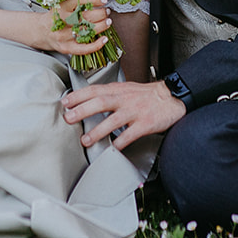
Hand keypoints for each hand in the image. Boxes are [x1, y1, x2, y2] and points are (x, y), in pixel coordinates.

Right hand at [43, 0, 109, 55]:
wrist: (41, 31)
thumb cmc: (56, 16)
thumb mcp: (68, 3)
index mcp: (61, 7)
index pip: (79, 0)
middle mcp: (61, 21)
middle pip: (86, 16)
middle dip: (101, 13)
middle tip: (106, 11)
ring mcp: (63, 35)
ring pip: (87, 31)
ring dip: (101, 26)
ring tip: (108, 21)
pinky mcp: (66, 47)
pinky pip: (83, 48)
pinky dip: (96, 45)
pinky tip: (104, 39)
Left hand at [61, 80, 185, 150]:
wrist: (172, 96)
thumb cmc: (146, 95)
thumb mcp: (125, 88)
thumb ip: (108, 94)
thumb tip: (87, 101)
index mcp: (118, 90)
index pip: (94, 90)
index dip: (79, 95)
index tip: (65, 102)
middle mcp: (125, 99)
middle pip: (100, 102)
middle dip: (82, 110)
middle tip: (68, 118)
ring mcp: (135, 111)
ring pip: (113, 120)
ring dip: (98, 130)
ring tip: (85, 140)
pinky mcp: (145, 123)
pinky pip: (130, 134)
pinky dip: (120, 142)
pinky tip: (112, 148)